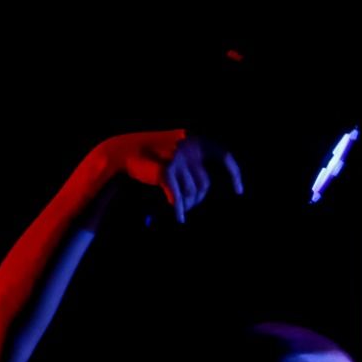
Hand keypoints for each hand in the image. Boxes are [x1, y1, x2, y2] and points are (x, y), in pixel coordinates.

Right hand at [94, 130, 243, 222]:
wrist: (122, 155)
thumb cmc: (150, 162)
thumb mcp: (176, 163)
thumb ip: (192, 171)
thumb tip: (205, 193)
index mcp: (194, 143)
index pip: (223, 155)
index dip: (233, 173)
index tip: (239, 190)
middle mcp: (188, 149)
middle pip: (205, 184)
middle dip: (197, 199)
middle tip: (186, 206)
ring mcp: (177, 161)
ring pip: (193, 192)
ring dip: (186, 203)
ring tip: (176, 206)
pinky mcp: (166, 173)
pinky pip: (178, 197)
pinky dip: (179, 209)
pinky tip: (179, 219)